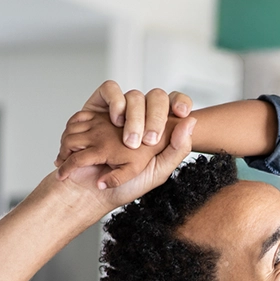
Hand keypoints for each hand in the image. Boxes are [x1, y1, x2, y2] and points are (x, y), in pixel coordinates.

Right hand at [55, 82, 192, 187]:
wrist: (88, 191)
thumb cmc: (124, 187)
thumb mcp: (156, 173)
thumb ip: (177, 150)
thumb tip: (191, 121)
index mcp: (160, 130)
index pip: (176, 104)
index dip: (181, 101)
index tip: (181, 113)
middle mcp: (142, 117)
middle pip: (157, 97)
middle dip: (156, 116)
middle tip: (148, 141)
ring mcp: (121, 110)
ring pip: (135, 95)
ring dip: (135, 115)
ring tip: (130, 141)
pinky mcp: (99, 106)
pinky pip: (110, 89)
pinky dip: (115, 101)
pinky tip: (115, 120)